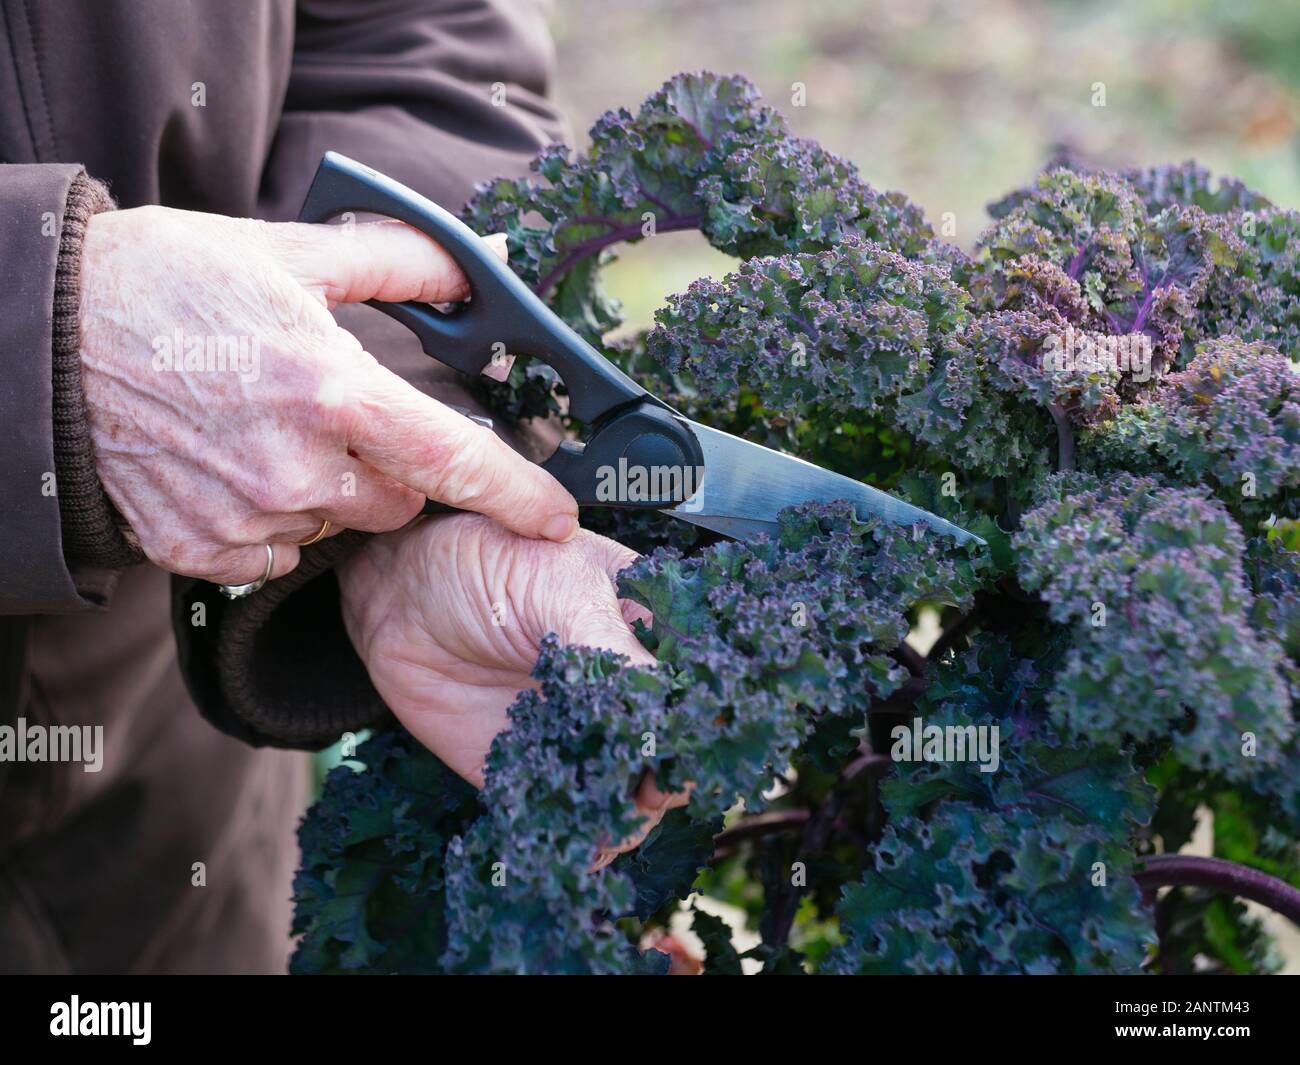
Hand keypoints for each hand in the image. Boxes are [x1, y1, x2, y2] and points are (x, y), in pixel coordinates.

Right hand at [78, 206, 576, 585]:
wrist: (48, 334)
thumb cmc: (170, 283)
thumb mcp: (290, 255)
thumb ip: (398, 263)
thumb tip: (479, 269)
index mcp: (329, 391)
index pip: (452, 459)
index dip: (515, 492)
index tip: (556, 515)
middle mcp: (293, 467)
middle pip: (398, 502)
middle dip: (391, 469)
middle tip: (338, 417)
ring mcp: (243, 515)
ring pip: (335, 526)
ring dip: (327, 492)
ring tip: (269, 430)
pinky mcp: (198, 549)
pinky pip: (276, 554)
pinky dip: (273, 520)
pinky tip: (235, 468)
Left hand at [338, 513, 688, 863]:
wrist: (395, 593)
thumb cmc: (485, 560)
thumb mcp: (558, 584)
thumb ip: (611, 645)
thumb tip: (667, 704)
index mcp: (647, 632)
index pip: (702, 686)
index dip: (708, 718)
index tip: (693, 739)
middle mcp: (621, 688)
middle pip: (673, 749)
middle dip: (671, 775)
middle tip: (651, 786)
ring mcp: (581, 732)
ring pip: (629, 793)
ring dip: (630, 816)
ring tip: (614, 822)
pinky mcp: (534, 767)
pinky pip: (568, 814)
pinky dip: (579, 839)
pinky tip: (578, 846)